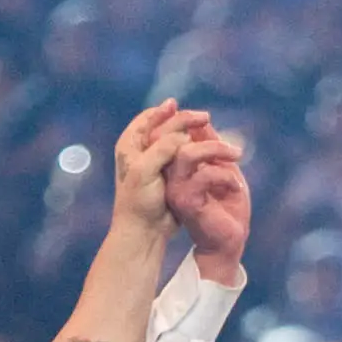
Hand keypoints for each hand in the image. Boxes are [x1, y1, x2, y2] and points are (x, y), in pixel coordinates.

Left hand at [108, 99, 201, 240]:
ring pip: (177, 141)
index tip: (183, 109)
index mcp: (130, 144)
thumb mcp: (146, 171)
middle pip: (166, 126)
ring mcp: (157, 162)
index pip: (149, 118)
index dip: (166, 111)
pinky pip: (186, 156)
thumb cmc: (139, 202)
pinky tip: (208, 149)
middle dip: (186, 121)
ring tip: (211, 131)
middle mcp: (142, 149)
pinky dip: (197, 150)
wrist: (145, 231)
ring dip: (194, 134)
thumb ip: (162, 148)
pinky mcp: (170, 174)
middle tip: (206, 118)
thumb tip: (184, 134)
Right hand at [170, 125, 250, 276]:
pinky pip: (204, 175)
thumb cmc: (227, 207)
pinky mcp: (186, 202)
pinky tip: (236, 187)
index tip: (206, 117)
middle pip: (174, 139)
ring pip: (186, 154)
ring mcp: (175, 190)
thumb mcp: (222, 169)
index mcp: (176, 168)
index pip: (169, 135)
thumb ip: (211, 146)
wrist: (229, 243)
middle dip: (203, 132)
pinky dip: (225, 176)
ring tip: (237, 158)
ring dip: (216, 150)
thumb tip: (203, 121)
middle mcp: (170, 178)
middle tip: (233, 147)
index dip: (182, 119)